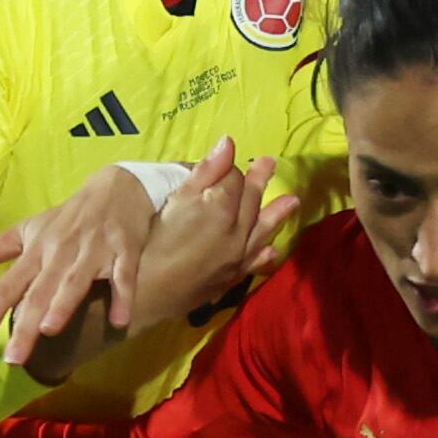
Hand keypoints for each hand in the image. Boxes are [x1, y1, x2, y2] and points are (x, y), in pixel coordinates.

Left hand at [0, 160, 160, 366]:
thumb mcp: (27, 230)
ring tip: (49, 330)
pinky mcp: (124, 250)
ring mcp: (92, 251)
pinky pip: (123, 276)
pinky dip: (122, 296)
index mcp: (35, 251)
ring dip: (62, 304)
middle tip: (13, 358)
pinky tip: (119, 321)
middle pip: (37, 292)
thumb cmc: (66, 218)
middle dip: (24, 324)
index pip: (5, 287)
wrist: (114, 188)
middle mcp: (59, 252)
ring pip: (74, 281)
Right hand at [119, 142, 299, 335]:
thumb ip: (204, 172)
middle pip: (251, 200)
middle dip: (258, 180)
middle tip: (269, 163)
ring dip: (277, 215)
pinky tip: (271, 251)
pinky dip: (263, 254)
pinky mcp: (229, 278)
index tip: (221, 165)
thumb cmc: (152, 242)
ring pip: (261, 231)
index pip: (234, 178)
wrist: (145, 295)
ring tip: (293, 201)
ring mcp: (236, 257)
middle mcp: (237, 232)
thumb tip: (228, 143)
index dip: (228, 168)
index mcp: (222, 208)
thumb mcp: (174, 200)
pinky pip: (252, 262)